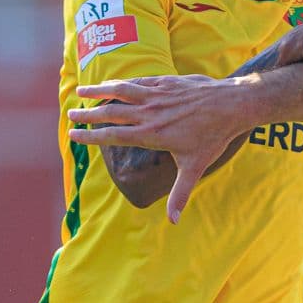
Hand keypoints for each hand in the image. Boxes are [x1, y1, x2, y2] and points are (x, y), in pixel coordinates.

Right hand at [70, 75, 251, 221]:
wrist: (231, 105)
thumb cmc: (213, 137)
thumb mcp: (195, 168)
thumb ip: (180, 194)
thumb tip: (173, 221)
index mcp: (151, 134)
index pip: (113, 136)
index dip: (91, 136)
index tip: (74, 136)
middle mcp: (149, 113)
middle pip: (110, 113)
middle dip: (88, 114)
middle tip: (71, 115)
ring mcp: (156, 96)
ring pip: (120, 91)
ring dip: (98, 91)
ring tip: (80, 92)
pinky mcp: (165, 82)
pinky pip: (138, 81)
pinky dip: (122, 83)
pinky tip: (113, 84)